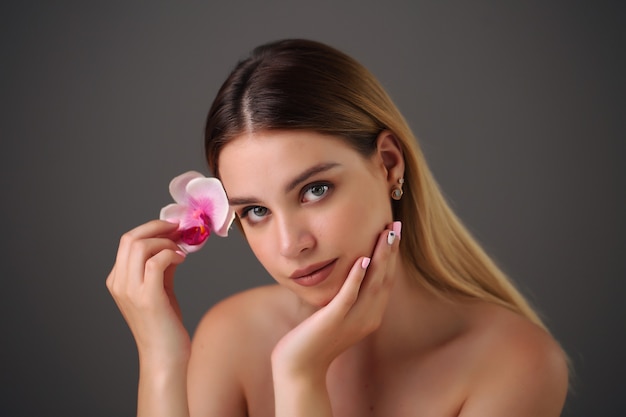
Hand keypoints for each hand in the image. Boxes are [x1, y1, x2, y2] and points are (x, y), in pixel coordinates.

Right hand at [106, 219, 189, 364]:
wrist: (165, 357)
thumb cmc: (164, 324)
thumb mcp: (161, 288)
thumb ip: (162, 265)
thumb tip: (172, 242)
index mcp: (118, 280)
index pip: (127, 241)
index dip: (152, 228)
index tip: (173, 226)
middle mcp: (119, 284)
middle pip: (130, 238)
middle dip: (158, 228)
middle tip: (179, 229)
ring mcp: (131, 291)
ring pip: (140, 246)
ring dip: (166, 241)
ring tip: (181, 250)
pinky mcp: (147, 298)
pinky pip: (156, 262)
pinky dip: (171, 254)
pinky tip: (182, 260)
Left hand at [271, 221, 400, 380]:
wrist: (300, 369)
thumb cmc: (315, 339)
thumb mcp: (336, 315)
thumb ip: (347, 297)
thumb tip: (350, 274)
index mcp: (370, 315)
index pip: (384, 280)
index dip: (391, 256)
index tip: (394, 232)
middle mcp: (367, 318)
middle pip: (384, 279)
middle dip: (391, 251)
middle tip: (396, 225)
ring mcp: (352, 321)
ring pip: (372, 284)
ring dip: (380, 258)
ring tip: (386, 235)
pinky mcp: (333, 321)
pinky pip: (348, 296)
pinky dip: (356, 277)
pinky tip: (362, 259)